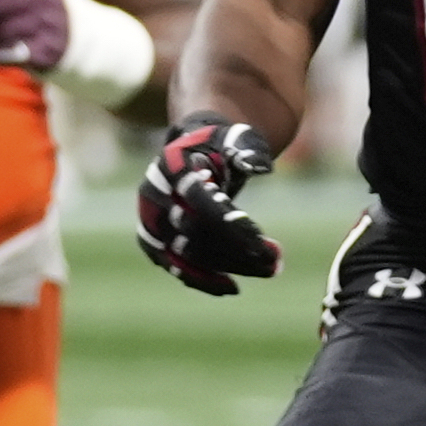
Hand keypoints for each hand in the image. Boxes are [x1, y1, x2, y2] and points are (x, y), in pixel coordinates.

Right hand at [135, 118, 281, 295]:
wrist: (193, 152)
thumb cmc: (220, 145)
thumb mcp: (236, 138)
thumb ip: (248, 148)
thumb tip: (261, 166)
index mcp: (171, 165)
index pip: (198, 200)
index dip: (229, 224)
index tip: (263, 243)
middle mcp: (153, 194)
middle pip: (194, 232)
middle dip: (236, 250)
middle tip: (275, 260)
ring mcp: (150, 219)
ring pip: (186, 254)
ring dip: (227, 267)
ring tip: (268, 270)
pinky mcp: (152, 240)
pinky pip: (175, 266)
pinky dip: (202, 280)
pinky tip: (231, 287)